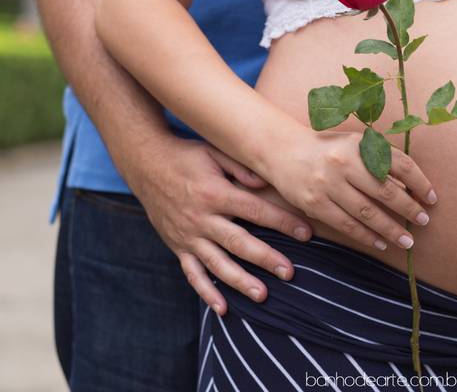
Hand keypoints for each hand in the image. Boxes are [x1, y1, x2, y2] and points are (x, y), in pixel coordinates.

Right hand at [124, 137, 312, 314]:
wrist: (144, 164)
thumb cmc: (186, 156)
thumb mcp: (214, 152)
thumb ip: (241, 167)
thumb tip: (266, 183)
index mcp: (215, 193)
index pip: (255, 210)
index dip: (282, 222)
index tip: (306, 233)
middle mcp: (201, 218)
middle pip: (239, 242)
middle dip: (266, 258)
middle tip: (289, 273)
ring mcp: (188, 235)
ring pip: (217, 263)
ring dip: (240, 281)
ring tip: (262, 296)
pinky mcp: (177, 246)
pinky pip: (192, 273)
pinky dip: (206, 292)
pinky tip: (223, 309)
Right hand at [264, 129, 436, 251]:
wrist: (283, 150)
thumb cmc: (328, 149)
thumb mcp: (355, 145)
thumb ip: (379, 161)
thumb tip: (411, 189)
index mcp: (360, 145)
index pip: (399, 164)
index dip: (420, 183)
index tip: (432, 199)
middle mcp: (344, 163)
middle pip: (386, 192)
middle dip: (409, 209)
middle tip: (424, 222)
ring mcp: (328, 184)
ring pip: (367, 212)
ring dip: (390, 229)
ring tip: (407, 241)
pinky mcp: (315, 203)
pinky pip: (346, 224)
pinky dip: (366, 236)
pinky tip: (380, 242)